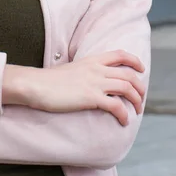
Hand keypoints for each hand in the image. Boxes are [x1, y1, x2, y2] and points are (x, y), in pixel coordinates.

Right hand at [3, 50, 144, 125]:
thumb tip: (88, 81)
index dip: (134, 60)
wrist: (35, 85)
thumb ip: (83, 72)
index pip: (119, 54)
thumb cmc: (48, 81)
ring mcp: (94, 82)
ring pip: (127, 88)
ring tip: (136, 111)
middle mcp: (96, 69)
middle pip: (128, 74)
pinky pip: (116, 105)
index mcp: (91, 60)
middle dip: (139, 87)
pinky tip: (123, 121)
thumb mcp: (70, 70)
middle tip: (141, 97)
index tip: (140, 68)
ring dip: (136, 100)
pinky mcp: (91, 97)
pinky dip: (124, 114)